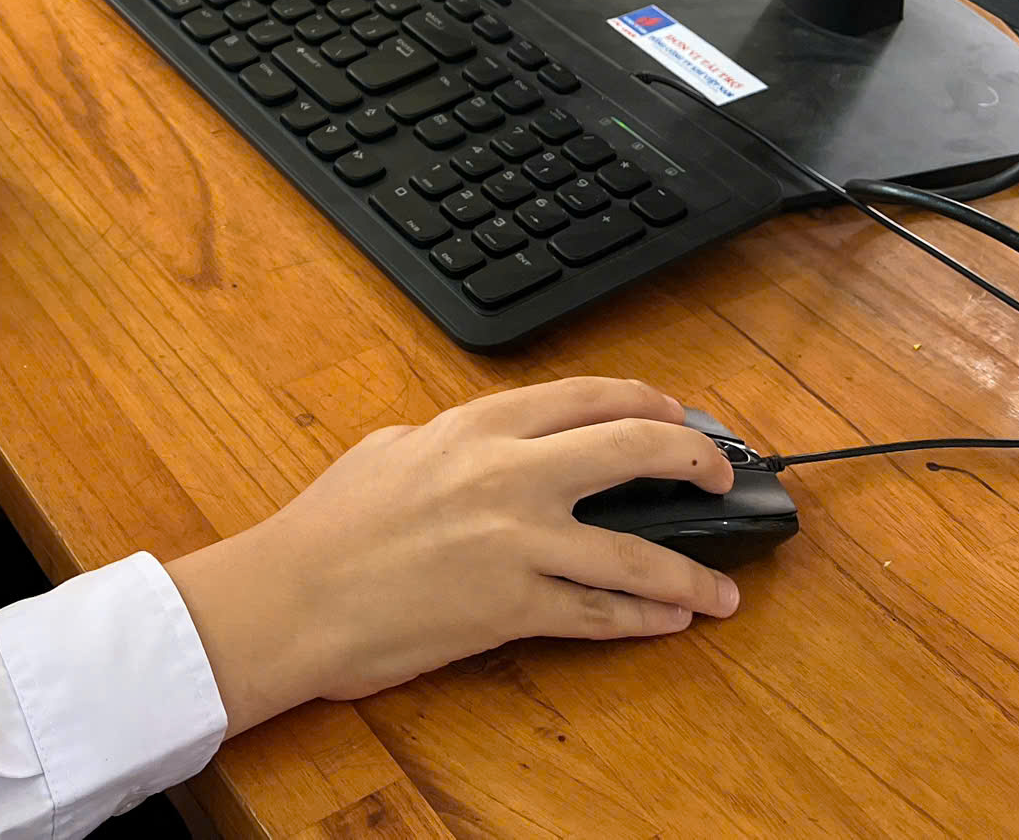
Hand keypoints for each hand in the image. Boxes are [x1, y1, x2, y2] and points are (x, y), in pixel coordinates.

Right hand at [165, 378, 740, 734]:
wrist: (296, 595)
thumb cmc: (329, 524)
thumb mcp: (389, 449)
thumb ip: (449, 440)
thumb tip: (484, 447)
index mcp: (477, 426)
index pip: (586, 397)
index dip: (645, 402)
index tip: (674, 413)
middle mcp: (509, 474)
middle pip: (634, 450)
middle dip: (695, 459)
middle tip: (719, 474)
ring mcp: (519, 543)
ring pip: (637, 552)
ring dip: (692, 571)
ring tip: (723, 587)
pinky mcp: (515, 608)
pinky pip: (601, 615)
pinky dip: (646, 619)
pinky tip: (671, 621)